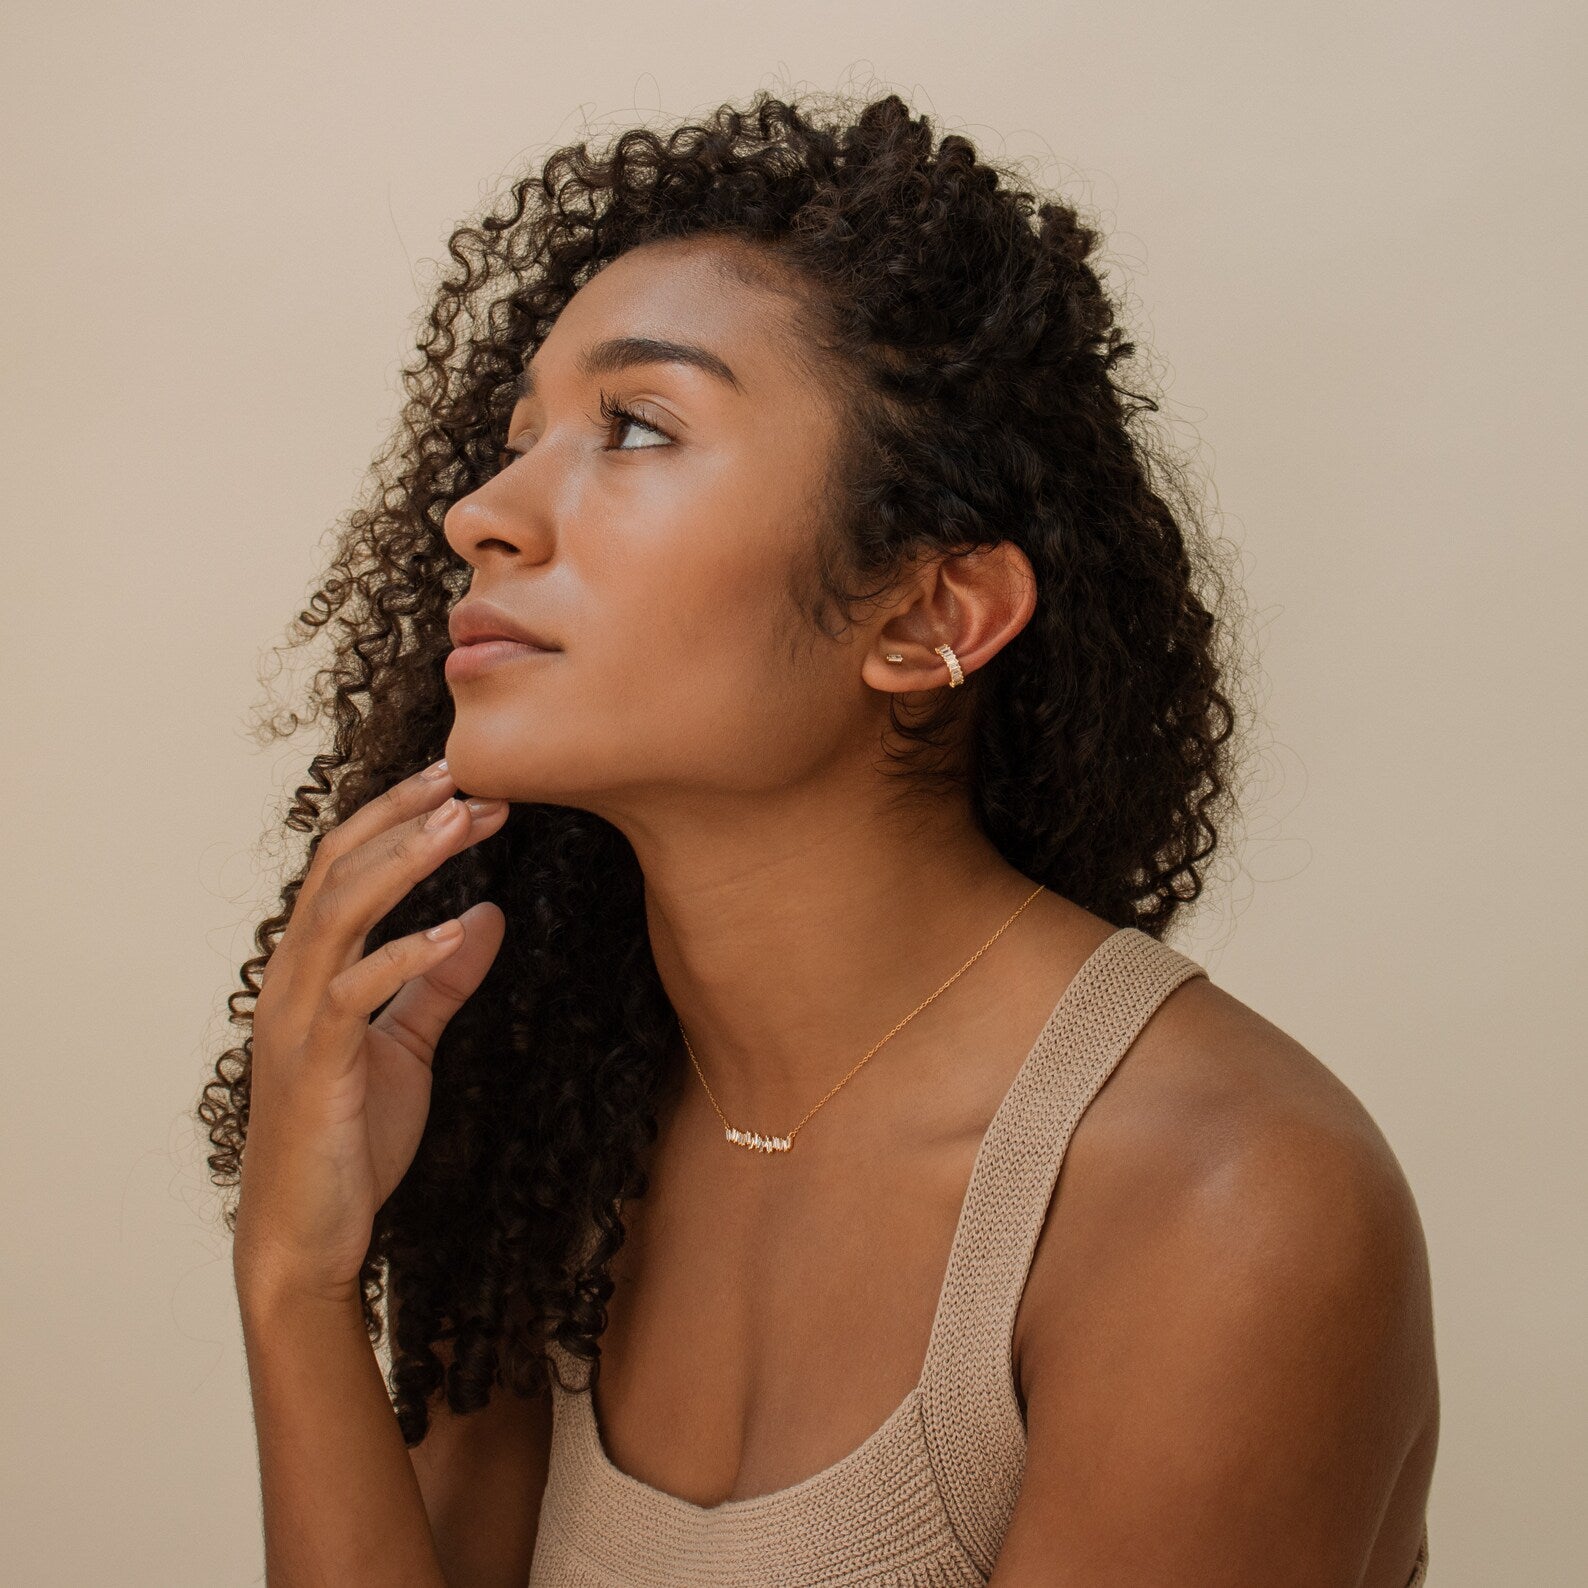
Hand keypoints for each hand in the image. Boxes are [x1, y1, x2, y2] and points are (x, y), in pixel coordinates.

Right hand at [233, 761, 507, 1306]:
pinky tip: (457, 930)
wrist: (308, 1237)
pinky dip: (405, 956)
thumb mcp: (409, 1047)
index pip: (346, 868)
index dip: (398, 819)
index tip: (461, 784)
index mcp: (312, 971)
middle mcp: (292, 981)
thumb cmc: (351, 1140)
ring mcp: (296, 1021)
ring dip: (403, 862)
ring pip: (339, 913)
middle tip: (468, 777)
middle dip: (402, 817)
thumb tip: (488, 917)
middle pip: (338, 868)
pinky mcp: (315, 1067)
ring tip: (463, 823)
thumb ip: (440, 983)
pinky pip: (353, 994)